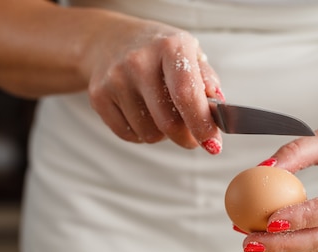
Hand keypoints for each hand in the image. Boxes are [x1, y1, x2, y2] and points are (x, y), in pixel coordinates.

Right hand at [79, 15, 223, 152]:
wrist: (111, 40)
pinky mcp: (98, 96)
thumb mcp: (189, 54)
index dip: (201, 124)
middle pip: (168, 123)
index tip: (213, 145)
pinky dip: (142, 134)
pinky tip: (143, 114)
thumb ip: (207, 81)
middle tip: (193, 135)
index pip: (187, 94)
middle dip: (186, 137)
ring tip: (162, 112)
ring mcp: (115, 79)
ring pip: (150, 134)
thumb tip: (219, 107)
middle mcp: (139, 61)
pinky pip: (129, 135)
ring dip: (163, 134)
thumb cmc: (160, 52)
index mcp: (169, 47)